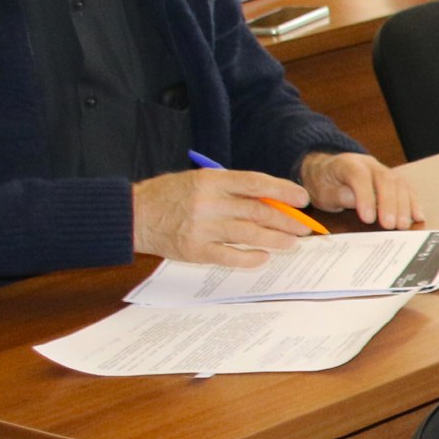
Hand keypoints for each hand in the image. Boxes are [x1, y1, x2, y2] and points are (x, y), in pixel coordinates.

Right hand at [130, 168, 314, 265]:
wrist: (133, 215)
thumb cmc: (170, 195)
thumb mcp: (199, 180)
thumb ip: (231, 188)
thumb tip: (271, 199)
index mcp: (211, 180)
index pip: (256, 183)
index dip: (284, 191)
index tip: (303, 199)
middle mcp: (209, 202)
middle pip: (259, 210)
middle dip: (287, 220)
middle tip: (304, 227)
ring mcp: (202, 227)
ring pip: (250, 234)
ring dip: (276, 240)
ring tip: (292, 243)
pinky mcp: (195, 250)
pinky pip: (230, 256)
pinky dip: (250, 258)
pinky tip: (264, 257)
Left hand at [296, 152, 422, 227]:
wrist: (326, 171)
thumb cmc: (324, 183)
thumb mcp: (322, 192)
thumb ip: (339, 196)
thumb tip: (358, 202)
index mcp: (347, 164)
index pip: (360, 176)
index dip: (366, 197)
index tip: (368, 219)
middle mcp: (369, 164)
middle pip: (385, 179)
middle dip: (390, 204)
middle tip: (390, 225)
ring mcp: (383, 170)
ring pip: (399, 183)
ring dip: (404, 205)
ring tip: (403, 226)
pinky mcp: (392, 179)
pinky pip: (406, 188)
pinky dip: (413, 203)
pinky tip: (417, 216)